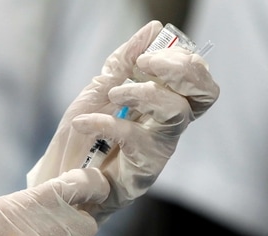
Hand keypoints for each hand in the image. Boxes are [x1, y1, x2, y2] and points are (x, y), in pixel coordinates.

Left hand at [27, 20, 219, 222]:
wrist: (63, 175)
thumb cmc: (85, 134)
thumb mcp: (100, 89)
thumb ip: (125, 61)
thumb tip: (155, 28)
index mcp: (164, 102)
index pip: (197, 77)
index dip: (182, 60)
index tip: (147, 56)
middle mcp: (170, 124)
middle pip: (204, 93)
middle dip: (181, 70)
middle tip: (147, 64)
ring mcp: (161, 146)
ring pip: (177, 112)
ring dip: (145, 92)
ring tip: (114, 92)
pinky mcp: (146, 168)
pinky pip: (134, 137)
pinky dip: (106, 123)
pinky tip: (83, 123)